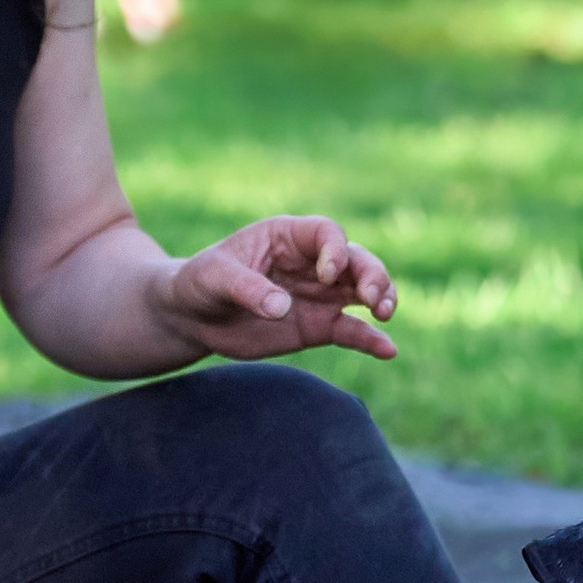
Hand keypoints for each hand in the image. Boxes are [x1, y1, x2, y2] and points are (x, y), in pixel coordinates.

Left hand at [160, 215, 398, 364]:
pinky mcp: (319, 326)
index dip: (335, 250)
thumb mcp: (214, 278)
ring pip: (364, 290)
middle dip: (372, 274)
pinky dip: (372, 339)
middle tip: (373, 298)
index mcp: (288, 236)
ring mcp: (320, 295)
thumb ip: (247, 288)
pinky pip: (353, 330)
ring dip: (383, 297)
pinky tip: (388, 350)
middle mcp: (312, 262)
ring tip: (383, 314)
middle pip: (357, 259)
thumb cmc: (201, 283)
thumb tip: (281, 308)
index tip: (327, 274)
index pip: (327, 233)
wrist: (193, 317)